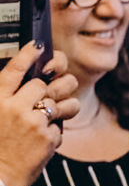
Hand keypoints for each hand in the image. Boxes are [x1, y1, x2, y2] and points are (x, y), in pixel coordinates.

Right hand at [0, 46, 76, 185]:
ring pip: (61, 101)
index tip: (38, 47)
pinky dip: (54, 132)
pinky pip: (60, 126)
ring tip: (62, 108)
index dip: (28, 55)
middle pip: (41, 84)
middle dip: (48, 87)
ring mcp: (33, 122)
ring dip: (65, 104)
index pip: (14, 69)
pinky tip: (43, 139)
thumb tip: (27, 86)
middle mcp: (14, 108)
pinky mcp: (48, 138)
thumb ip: (6, 98)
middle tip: (49, 92)